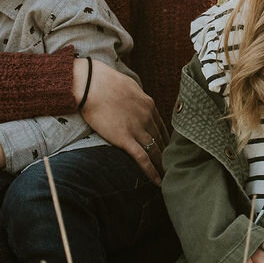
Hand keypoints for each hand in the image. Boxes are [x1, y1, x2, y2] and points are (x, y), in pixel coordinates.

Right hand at [79, 59, 162, 182]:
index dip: (166, 139)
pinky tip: (157, 181)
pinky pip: (143, 158)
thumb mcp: (128, 85)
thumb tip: (135, 99)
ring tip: (168, 176)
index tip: (169, 148)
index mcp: (148, 104)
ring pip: (155, 150)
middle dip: (167, 153)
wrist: (91, 84)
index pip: (162, 126)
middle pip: (161, 140)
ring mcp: (137, 128)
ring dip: (162, 165)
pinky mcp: (125, 138)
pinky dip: (151, 171)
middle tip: (172, 165)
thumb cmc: (104, 81)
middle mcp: (147, 117)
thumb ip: (135, 96)